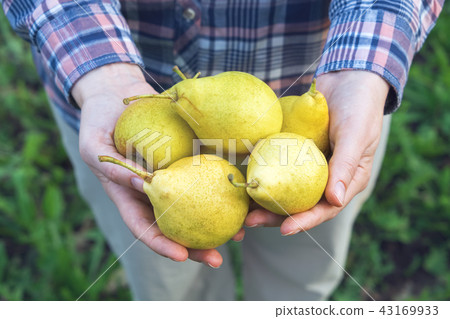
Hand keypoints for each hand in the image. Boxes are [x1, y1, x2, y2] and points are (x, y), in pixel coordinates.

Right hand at [72, 63, 240, 267]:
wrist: (118, 95)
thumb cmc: (98, 120)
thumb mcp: (93, 142)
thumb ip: (110, 165)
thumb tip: (137, 183)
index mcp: (129, 195)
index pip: (144, 227)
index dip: (161, 244)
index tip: (181, 256)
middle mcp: (153, 191)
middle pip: (175, 225)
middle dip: (196, 246)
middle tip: (217, 258)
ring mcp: (172, 176)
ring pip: (196, 204)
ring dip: (217, 221)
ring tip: (240, 230)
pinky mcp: (187, 158)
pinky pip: (205, 173)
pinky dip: (222, 185)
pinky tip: (241, 192)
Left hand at [245, 70, 389, 234]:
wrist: (347, 79)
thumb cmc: (359, 107)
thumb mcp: (356, 135)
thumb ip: (346, 167)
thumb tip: (335, 202)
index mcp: (345, 182)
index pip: (325, 209)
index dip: (305, 222)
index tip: (284, 230)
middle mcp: (324, 178)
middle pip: (298, 204)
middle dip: (274, 215)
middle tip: (250, 221)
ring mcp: (306, 165)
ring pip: (284, 188)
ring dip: (263, 198)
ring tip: (241, 207)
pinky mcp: (292, 152)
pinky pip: (275, 165)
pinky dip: (261, 172)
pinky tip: (241, 176)